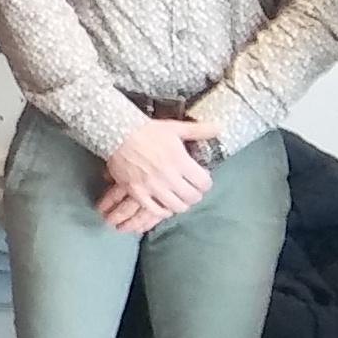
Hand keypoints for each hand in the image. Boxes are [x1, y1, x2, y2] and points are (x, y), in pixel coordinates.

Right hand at [99, 117, 212, 232]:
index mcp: (180, 160)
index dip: (205, 183)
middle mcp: (169, 176)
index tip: (202, 181)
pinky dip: (162, 210)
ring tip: (178, 198)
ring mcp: (152, 186)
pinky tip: (163, 204)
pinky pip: (154, 210)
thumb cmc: (147, 131)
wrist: (118, 135)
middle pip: (192, 197)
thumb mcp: (175, 128)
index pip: (203, 183)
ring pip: (176, 206)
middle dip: (194, 195)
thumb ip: (198, 130)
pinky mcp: (137, 192)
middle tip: (191, 190)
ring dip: (180, 204)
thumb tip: (219, 127)